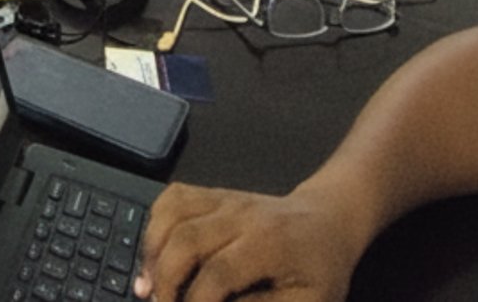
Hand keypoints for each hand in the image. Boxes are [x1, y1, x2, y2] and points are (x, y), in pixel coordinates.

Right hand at [136, 184, 363, 301]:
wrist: (328, 221)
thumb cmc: (320, 269)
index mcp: (268, 243)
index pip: (218, 272)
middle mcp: (241, 214)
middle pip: (186, 239)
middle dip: (165, 278)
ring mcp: (224, 198)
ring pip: (172, 213)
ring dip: (151, 250)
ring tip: (148, 284)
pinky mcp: (213, 193)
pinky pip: (173, 197)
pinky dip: (155, 224)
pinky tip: (155, 252)